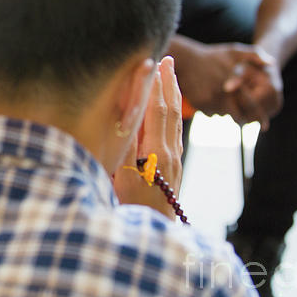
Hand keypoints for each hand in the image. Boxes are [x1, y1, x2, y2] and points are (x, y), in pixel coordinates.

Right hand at [113, 57, 183, 218]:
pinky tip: (167, 111)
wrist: (153, 236)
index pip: (157, 111)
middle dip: (170, 84)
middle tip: (168, 60)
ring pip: (176, 123)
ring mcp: (174, 162)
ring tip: (169, 78)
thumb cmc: (129, 208)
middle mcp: (170, 154)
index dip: (156, 86)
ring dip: (173, 97)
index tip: (155, 62)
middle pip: (172, 112)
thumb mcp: (120, 176)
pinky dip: (171, 114)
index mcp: (156, 153)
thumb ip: (124, 145)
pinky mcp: (174, 169)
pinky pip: (174, 134)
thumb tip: (126, 116)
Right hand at [175, 40, 281, 125]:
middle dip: (242, 119)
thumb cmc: (212, 56)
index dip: (259, 117)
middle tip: (244, 120)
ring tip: (222, 100)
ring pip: (223, 115)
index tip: (265, 126)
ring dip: (225, 112)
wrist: (186, 59)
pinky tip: (211, 98)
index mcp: (234, 83)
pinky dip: (212, 109)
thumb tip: (272, 63)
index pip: (251, 105)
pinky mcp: (199, 103)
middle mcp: (222, 93)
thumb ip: (255, 55)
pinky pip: (210, 113)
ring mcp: (209, 99)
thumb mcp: (234, 51)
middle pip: (237, 116)